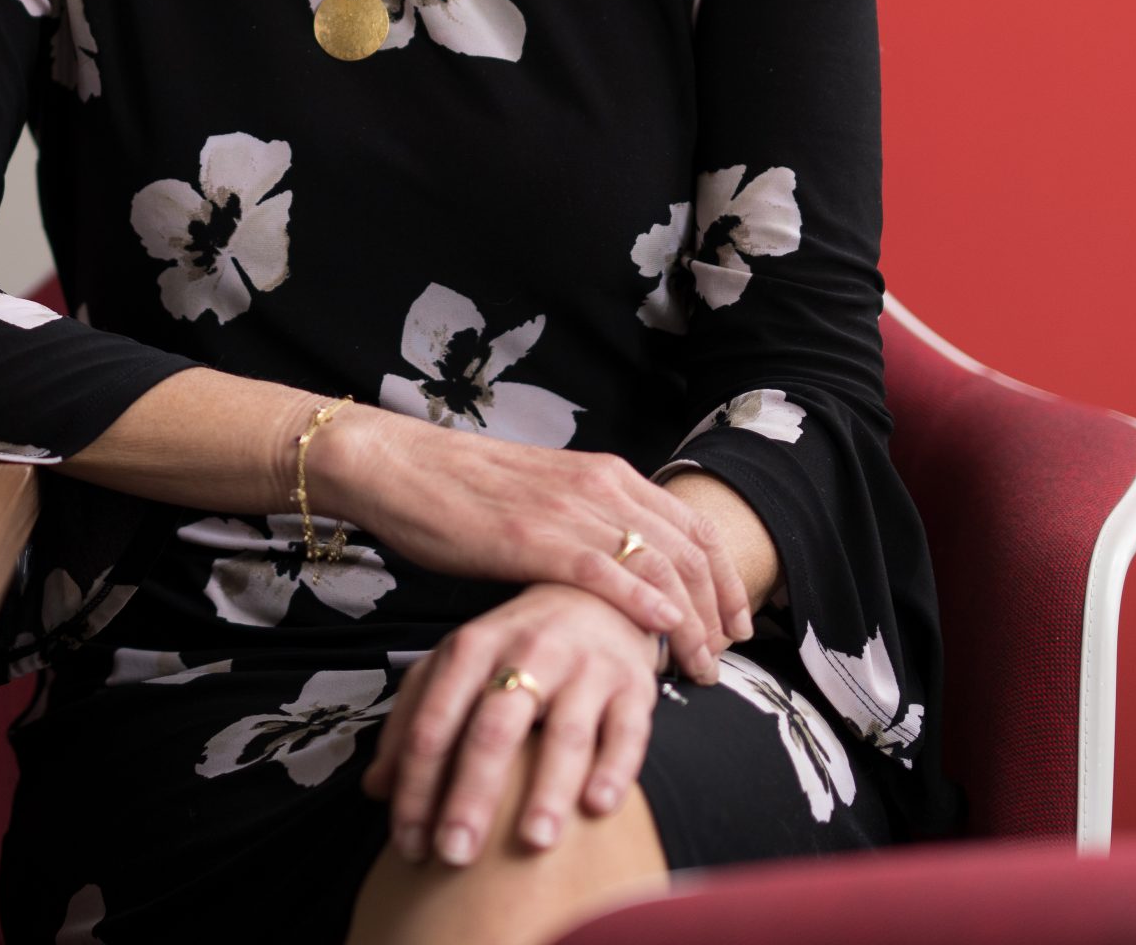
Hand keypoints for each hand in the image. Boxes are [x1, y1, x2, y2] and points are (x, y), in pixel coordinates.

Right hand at [312, 410, 751, 682]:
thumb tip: (626, 574)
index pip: (693, 527)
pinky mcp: (531, 536)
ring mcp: (568, 509)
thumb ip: (590, 526)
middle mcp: (600, 485)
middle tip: (726, 662)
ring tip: (701, 669)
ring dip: (691, 624)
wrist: (397, 466)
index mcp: (607, 473)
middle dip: (717, 613)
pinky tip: (661, 633)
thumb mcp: (546, 499)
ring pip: (657, 567)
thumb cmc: (462, 490)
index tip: (738, 625)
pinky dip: (641, 602)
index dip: (724, 580)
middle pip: (688, 552)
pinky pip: (603, 571)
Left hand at [360, 582, 662, 866]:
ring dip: (547, 790)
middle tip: (455, 854)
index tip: (411, 846)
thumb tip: (376, 789)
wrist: (594, 594)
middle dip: (471, 796)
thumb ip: (412, 720)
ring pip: (564, 734)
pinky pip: (627, 732)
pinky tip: (597, 808)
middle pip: (492, 730)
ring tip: (532, 843)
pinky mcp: (633, 686)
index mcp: (471, 648)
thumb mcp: (454, 666)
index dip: (417, 788)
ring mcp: (584, 668)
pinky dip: (614, 770)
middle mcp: (526, 652)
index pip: (433, 725)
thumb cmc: (513, 646)